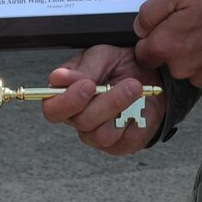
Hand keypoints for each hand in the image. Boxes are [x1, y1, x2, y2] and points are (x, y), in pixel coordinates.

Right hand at [40, 44, 163, 155]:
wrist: (148, 75)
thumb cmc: (117, 64)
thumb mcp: (101, 56)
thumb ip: (82, 69)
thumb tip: (59, 78)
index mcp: (65, 95)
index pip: (53, 109)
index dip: (67, 101)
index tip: (88, 85)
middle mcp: (77, 118)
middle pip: (82, 122)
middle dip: (107, 102)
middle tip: (128, 83)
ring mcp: (97, 134)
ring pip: (103, 134)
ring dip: (124, 110)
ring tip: (136, 88)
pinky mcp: (118, 146)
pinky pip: (125, 142)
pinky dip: (136, 122)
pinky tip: (140, 107)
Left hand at [134, 0, 201, 91]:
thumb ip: (151, 11)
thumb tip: (140, 27)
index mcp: (166, 46)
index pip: (143, 54)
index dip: (154, 39)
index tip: (169, 28)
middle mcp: (182, 68)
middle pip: (169, 61)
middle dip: (178, 46)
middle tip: (198, 24)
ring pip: (192, 69)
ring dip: (198, 55)